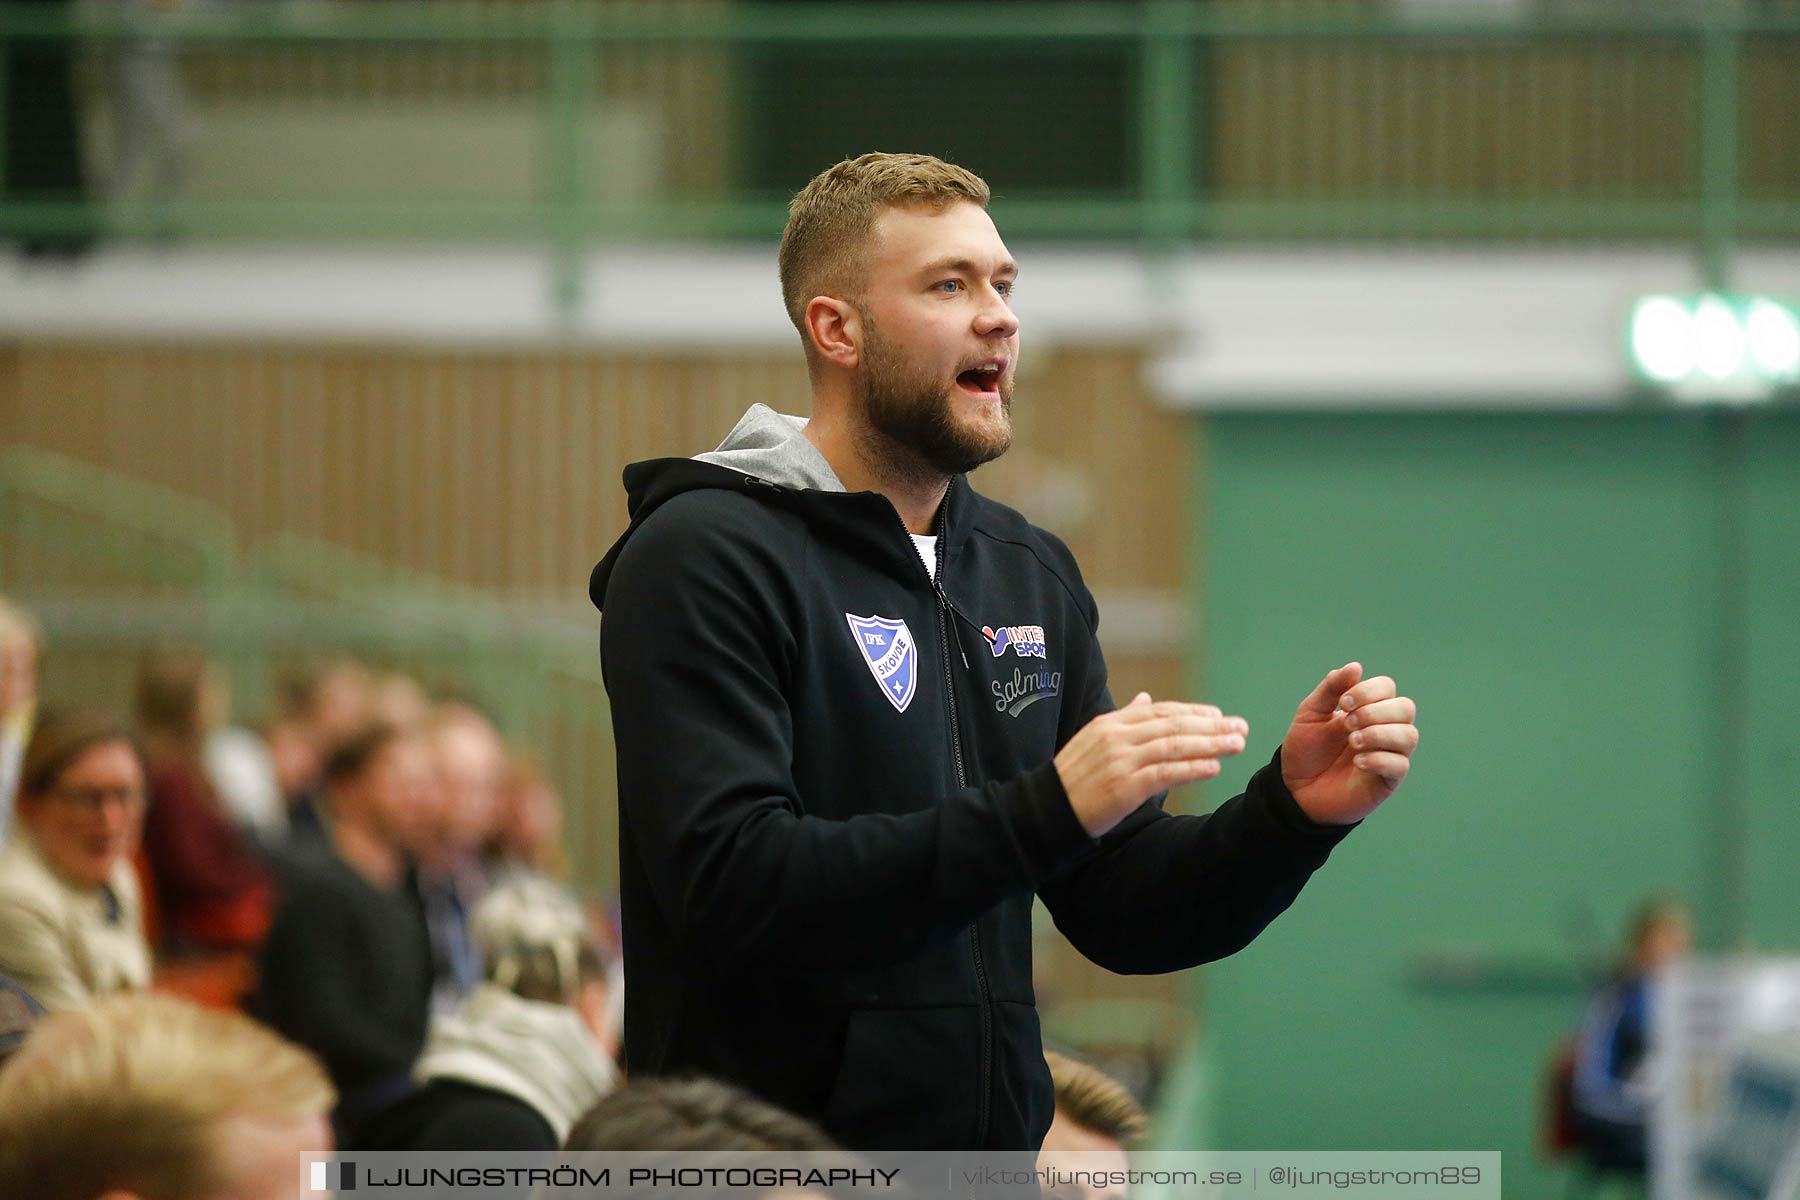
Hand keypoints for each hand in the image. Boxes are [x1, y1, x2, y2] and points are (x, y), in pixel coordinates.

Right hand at [1055, 693, 1249, 837]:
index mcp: (1110, 723)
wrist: (1047, 811)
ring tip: (1236, 744)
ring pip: (1174, 746)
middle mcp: (1117, 737)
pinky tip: (1213, 767)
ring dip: (1210, 744)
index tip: (1220, 716)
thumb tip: (1145, 698)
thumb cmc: (1074, 779)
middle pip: (1173, 725)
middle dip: (1211, 726)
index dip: (1193, 713)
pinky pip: (1164, 774)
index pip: (1160, 711)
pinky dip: (1191, 768)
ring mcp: (1120, 761)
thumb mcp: (1094, 740)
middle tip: (1241, 727)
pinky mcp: (1124, 787)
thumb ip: (1124, 719)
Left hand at [1280, 662, 1417, 825]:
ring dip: (1379, 734)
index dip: (1369, 691)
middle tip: (1348, 724)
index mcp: (1368, 709)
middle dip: (1376, 712)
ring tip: (1352, 742)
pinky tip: (1357, 762)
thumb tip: (1356, 666)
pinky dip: (1380, 759)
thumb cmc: (1306, 750)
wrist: (1295, 789)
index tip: (1343, 703)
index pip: (1387, 688)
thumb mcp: (1311, 713)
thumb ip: (1331, 689)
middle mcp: (1384, 729)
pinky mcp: (1387, 781)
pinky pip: (1400, 765)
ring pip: (1409, 735)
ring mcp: (1388, 755)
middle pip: (1405, 708)